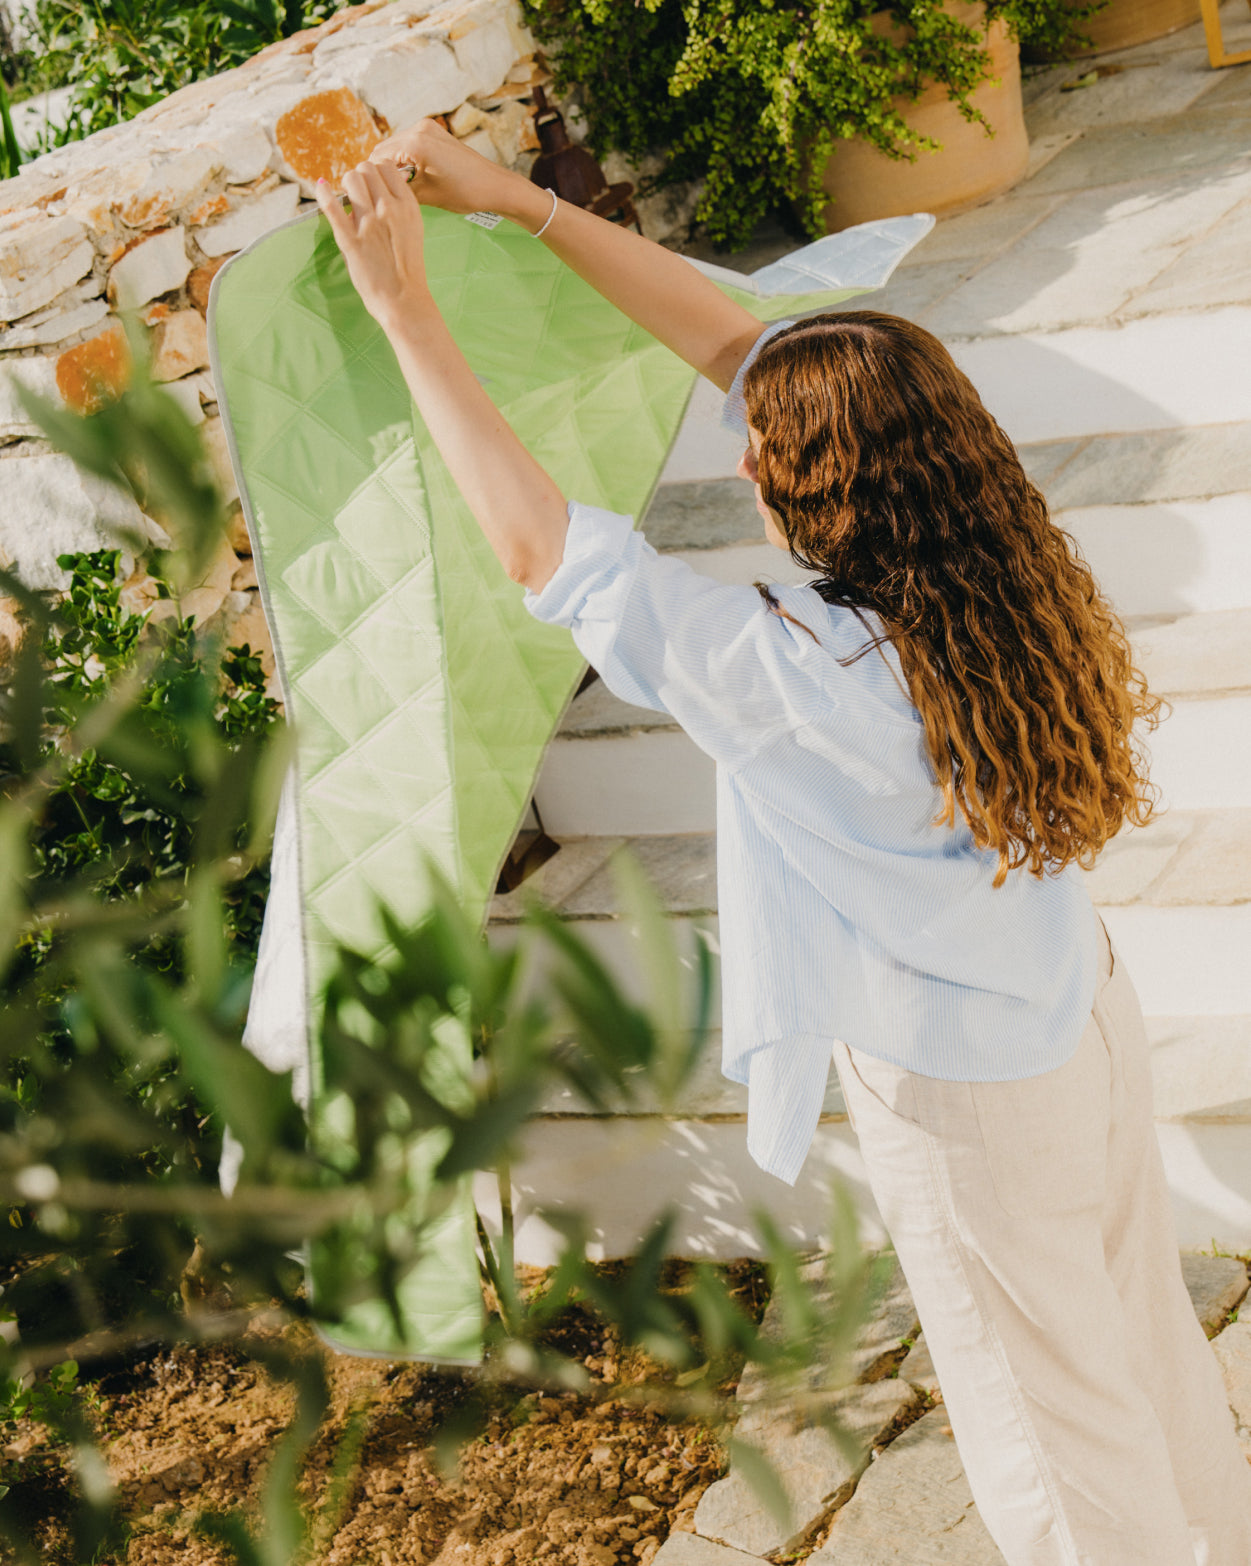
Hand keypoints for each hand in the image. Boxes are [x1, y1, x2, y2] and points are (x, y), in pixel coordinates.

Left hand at [314, 159, 432, 328]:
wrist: (405, 301)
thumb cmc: (407, 270)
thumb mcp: (412, 231)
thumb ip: (396, 210)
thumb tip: (370, 196)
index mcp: (408, 207)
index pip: (386, 167)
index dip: (375, 173)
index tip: (371, 185)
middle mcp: (390, 209)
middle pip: (367, 168)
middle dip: (359, 177)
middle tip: (357, 194)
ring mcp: (370, 224)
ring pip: (352, 179)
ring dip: (346, 185)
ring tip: (346, 199)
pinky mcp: (351, 241)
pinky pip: (332, 207)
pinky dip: (323, 194)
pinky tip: (320, 188)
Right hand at [369, 116, 528, 221]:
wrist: (495, 186)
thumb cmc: (465, 193)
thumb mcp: (426, 195)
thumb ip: (399, 188)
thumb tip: (380, 190)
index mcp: (415, 143)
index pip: (378, 158)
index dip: (374, 178)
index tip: (374, 194)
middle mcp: (419, 128)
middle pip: (384, 149)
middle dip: (383, 171)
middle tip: (387, 193)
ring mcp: (429, 128)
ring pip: (396, 146)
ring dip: (394, 165)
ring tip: (403, 187)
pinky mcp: (436, 132)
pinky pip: (410, 144)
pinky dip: (407, 160)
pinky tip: (414, 177)